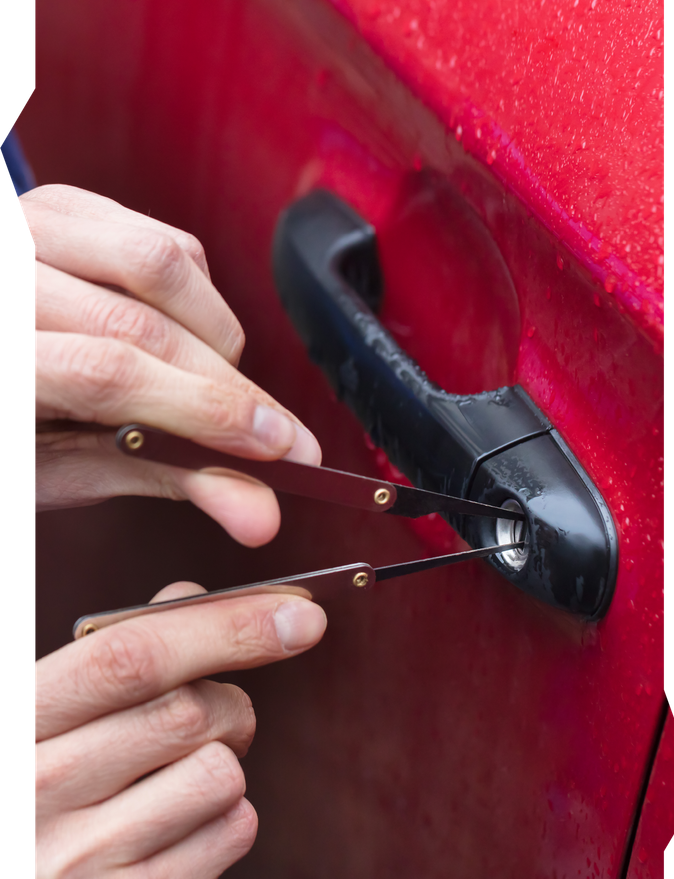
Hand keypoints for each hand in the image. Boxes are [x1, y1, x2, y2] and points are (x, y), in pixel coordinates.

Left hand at [27, 184, 320, 546]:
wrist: (4, 358)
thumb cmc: (20, 425)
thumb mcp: (68, 466)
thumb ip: (165, 474)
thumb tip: (257, 505)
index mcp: (6, 358)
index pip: (106, 372)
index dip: (202, 410)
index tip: (271, 445)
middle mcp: (10, 278)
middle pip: (144, 324)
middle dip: (227, 388)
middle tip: (275, 435)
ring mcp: (34, 227)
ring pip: (163, 264)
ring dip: (217, 335)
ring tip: (213, 384)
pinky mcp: (70, 207)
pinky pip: (167, 242)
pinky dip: (201, 298)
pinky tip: (187, 338)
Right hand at [35, 581, 326, 878]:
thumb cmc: (50, 793)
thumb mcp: (60, 715)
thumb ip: (122, 654)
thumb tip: (201, 600)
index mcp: (20, 723)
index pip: (131, 657)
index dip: (224, 626)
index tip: (298, 613)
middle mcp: (36, 793)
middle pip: (189, 711)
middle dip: (227, 704)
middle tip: (217, 716)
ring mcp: (79, 864)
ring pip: (222, 772)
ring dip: (224, 765)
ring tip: (179, 784)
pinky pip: (234, 830)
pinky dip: (226, 821)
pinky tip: (176, 834)